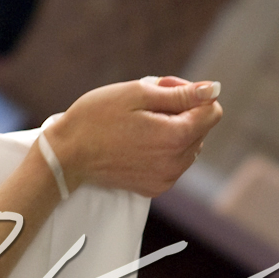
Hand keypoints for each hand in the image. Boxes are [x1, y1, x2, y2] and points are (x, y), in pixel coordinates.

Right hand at [42, 76, 221, 197]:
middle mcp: (177, 163)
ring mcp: (166, 179)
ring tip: (137, 123)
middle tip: (145, 103)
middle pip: (200, 129)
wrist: (66, 154)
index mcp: (176, 137)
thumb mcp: (136, 94)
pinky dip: (161, 149)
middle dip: (181, 111)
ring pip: (188, 147)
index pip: (212, 111)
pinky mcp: (154, 188)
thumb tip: (213, 90)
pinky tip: (134, 142)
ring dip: (172, 131)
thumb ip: (180, 93)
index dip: (191, 94)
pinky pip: (172, 163)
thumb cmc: (95, 118)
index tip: (163, 90)